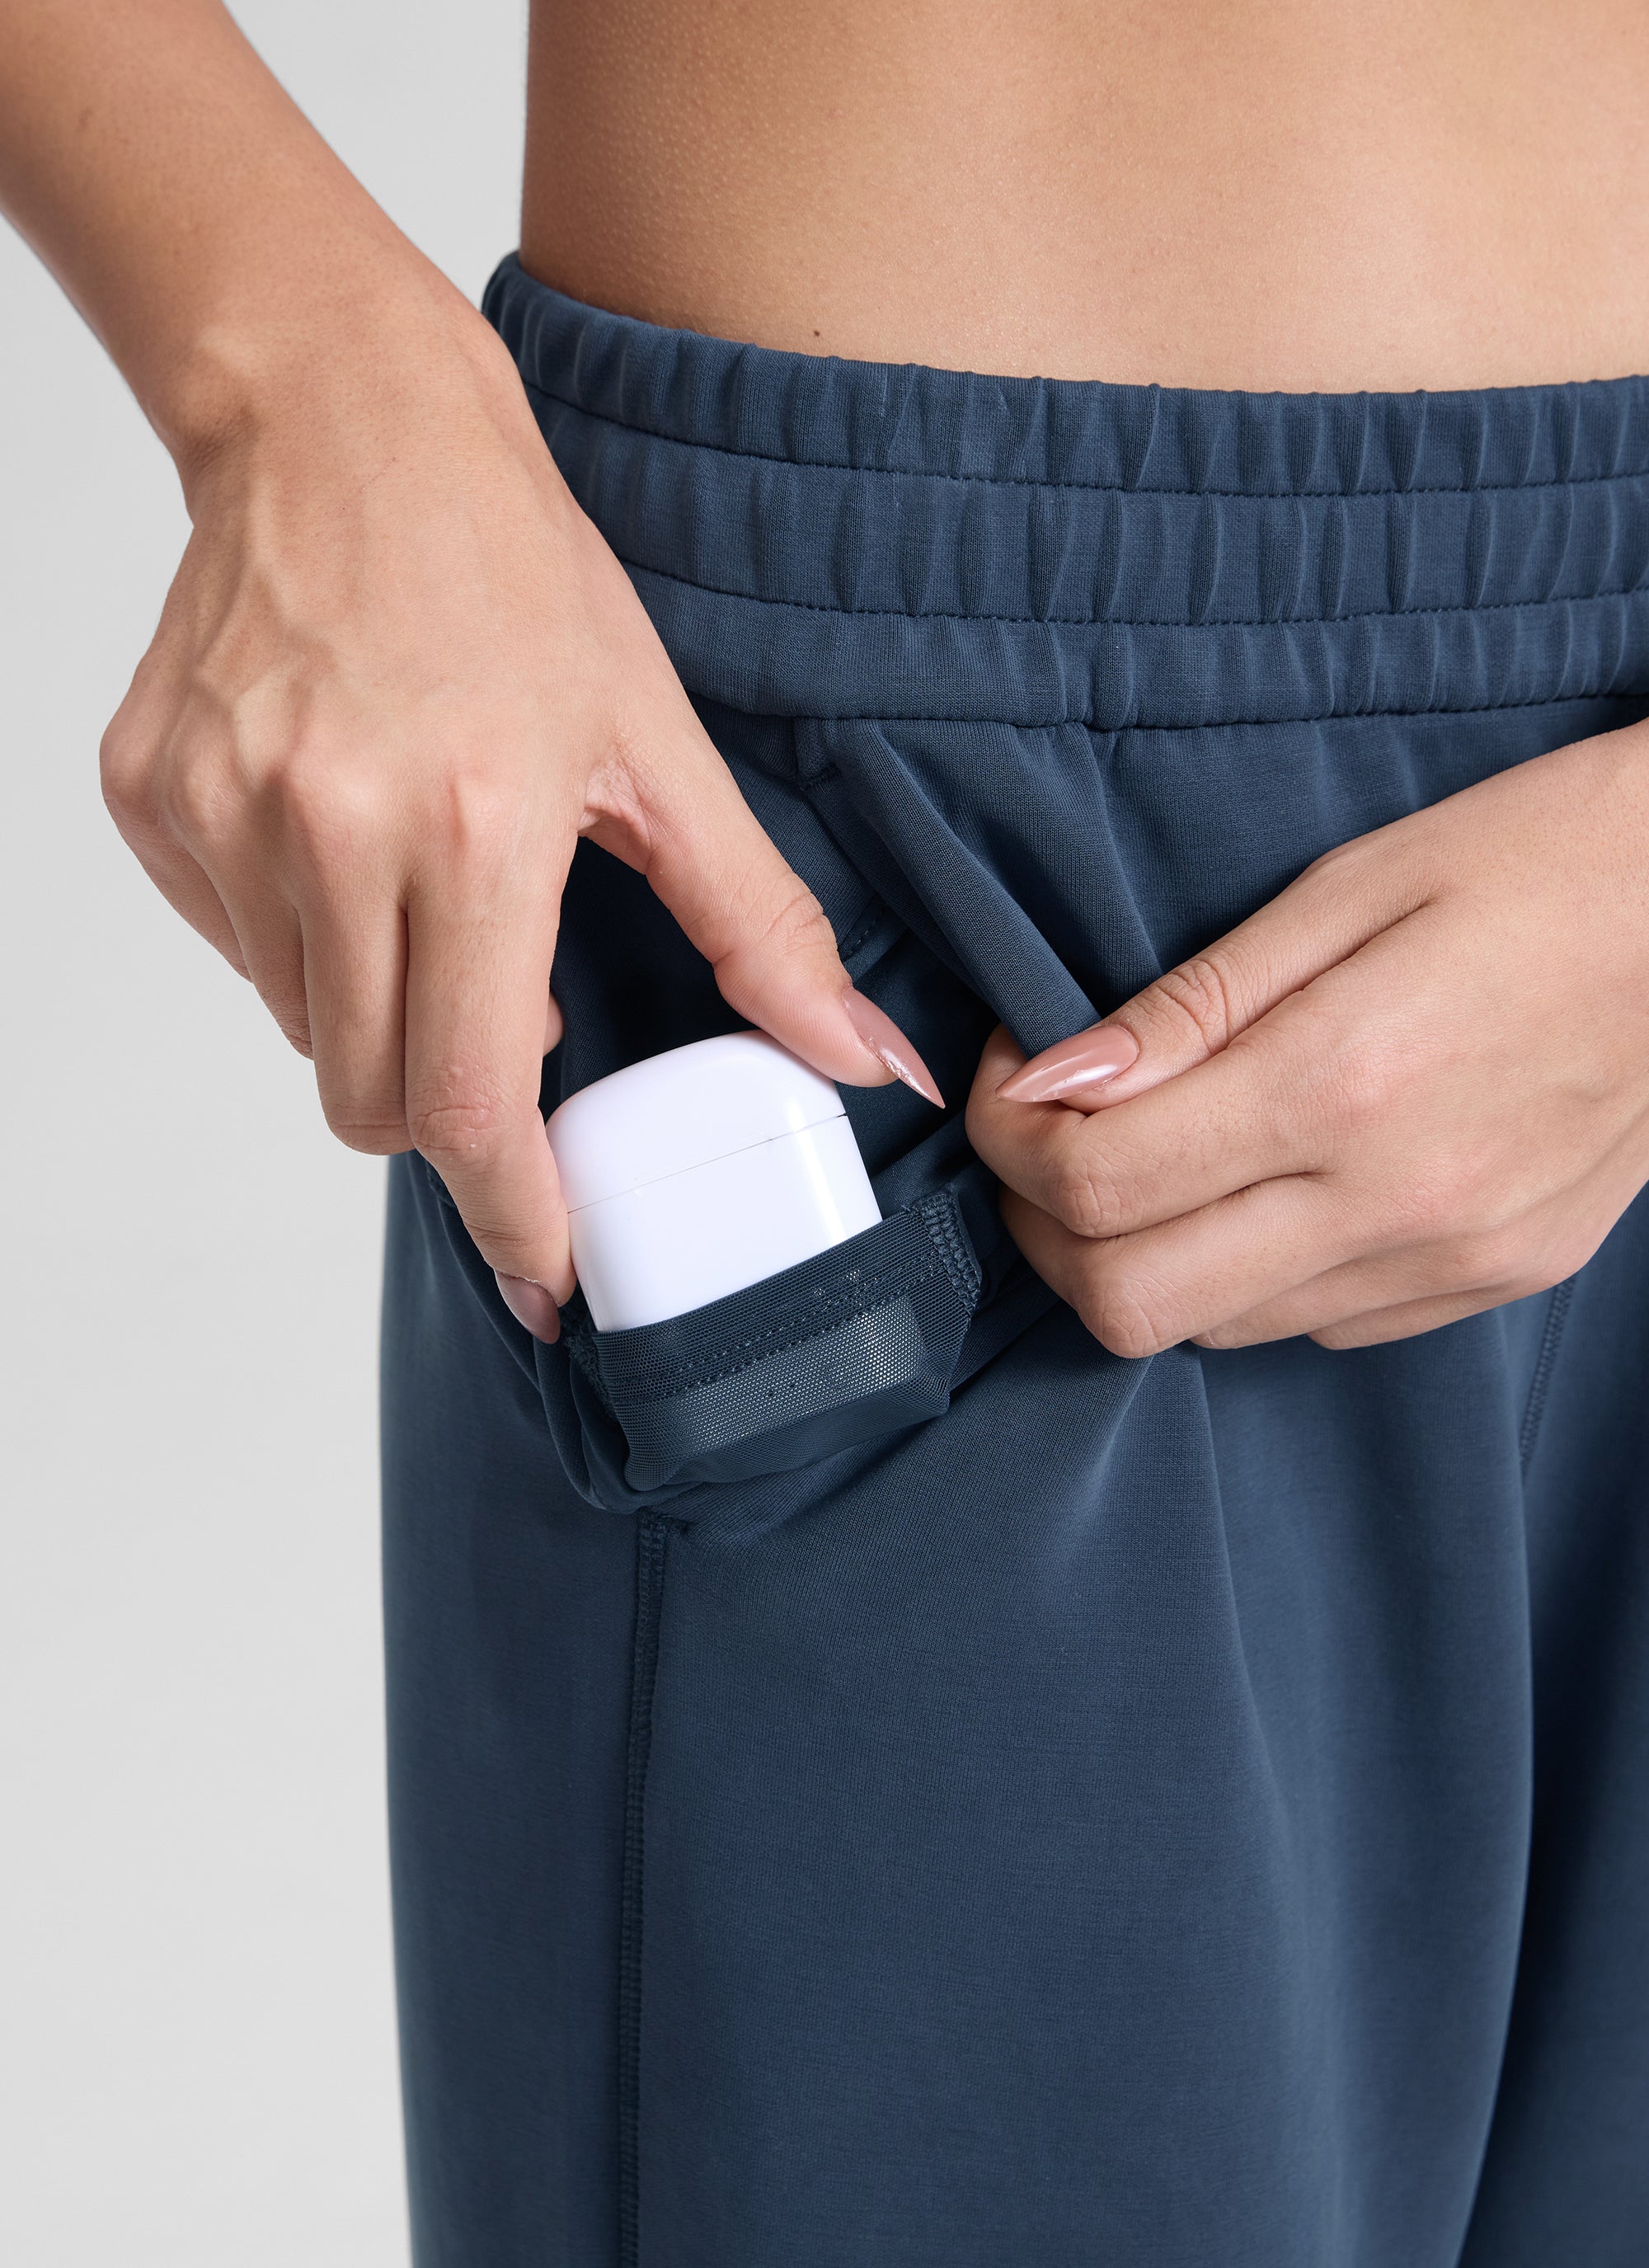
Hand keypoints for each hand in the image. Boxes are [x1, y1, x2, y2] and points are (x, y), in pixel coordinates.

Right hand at [100, 297, 936, 1339]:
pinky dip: (301, 936)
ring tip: (424, 883)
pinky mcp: (153, 796)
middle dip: (447, 1111)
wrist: (340, 422)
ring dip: (376, 1008)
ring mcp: (222, 814)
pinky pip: (234, 945)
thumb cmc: (512, 572)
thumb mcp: (661, 748)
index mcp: (473, 829)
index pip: (472, 1103)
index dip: (512, 1217)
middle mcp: (328, 831)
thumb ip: (758, 925)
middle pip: (374, 1101)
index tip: (545, 1280)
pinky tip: (345, 834)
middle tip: (502, 1028)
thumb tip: (854, 1057)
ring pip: (302, 1029)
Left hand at [967, 722, 1648, 1352]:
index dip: (1009, 1134)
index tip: (1017, 1065)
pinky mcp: (1491, 1283)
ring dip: (1136, 1256)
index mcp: (1346, 1085)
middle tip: (1045, 1131)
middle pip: (1128, 1301)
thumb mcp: (1352, 886)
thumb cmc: (1543, 861)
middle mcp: (1397, 1206)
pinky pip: (1311, 1326)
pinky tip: (1257, 1183)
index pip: (1095, 1185)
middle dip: (1040, 1226)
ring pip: (1210, 1332)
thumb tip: (1053, 1075)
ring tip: (1147, 1149)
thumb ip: (1190, 1003)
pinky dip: (1242, 1273)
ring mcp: (1451, 1263)